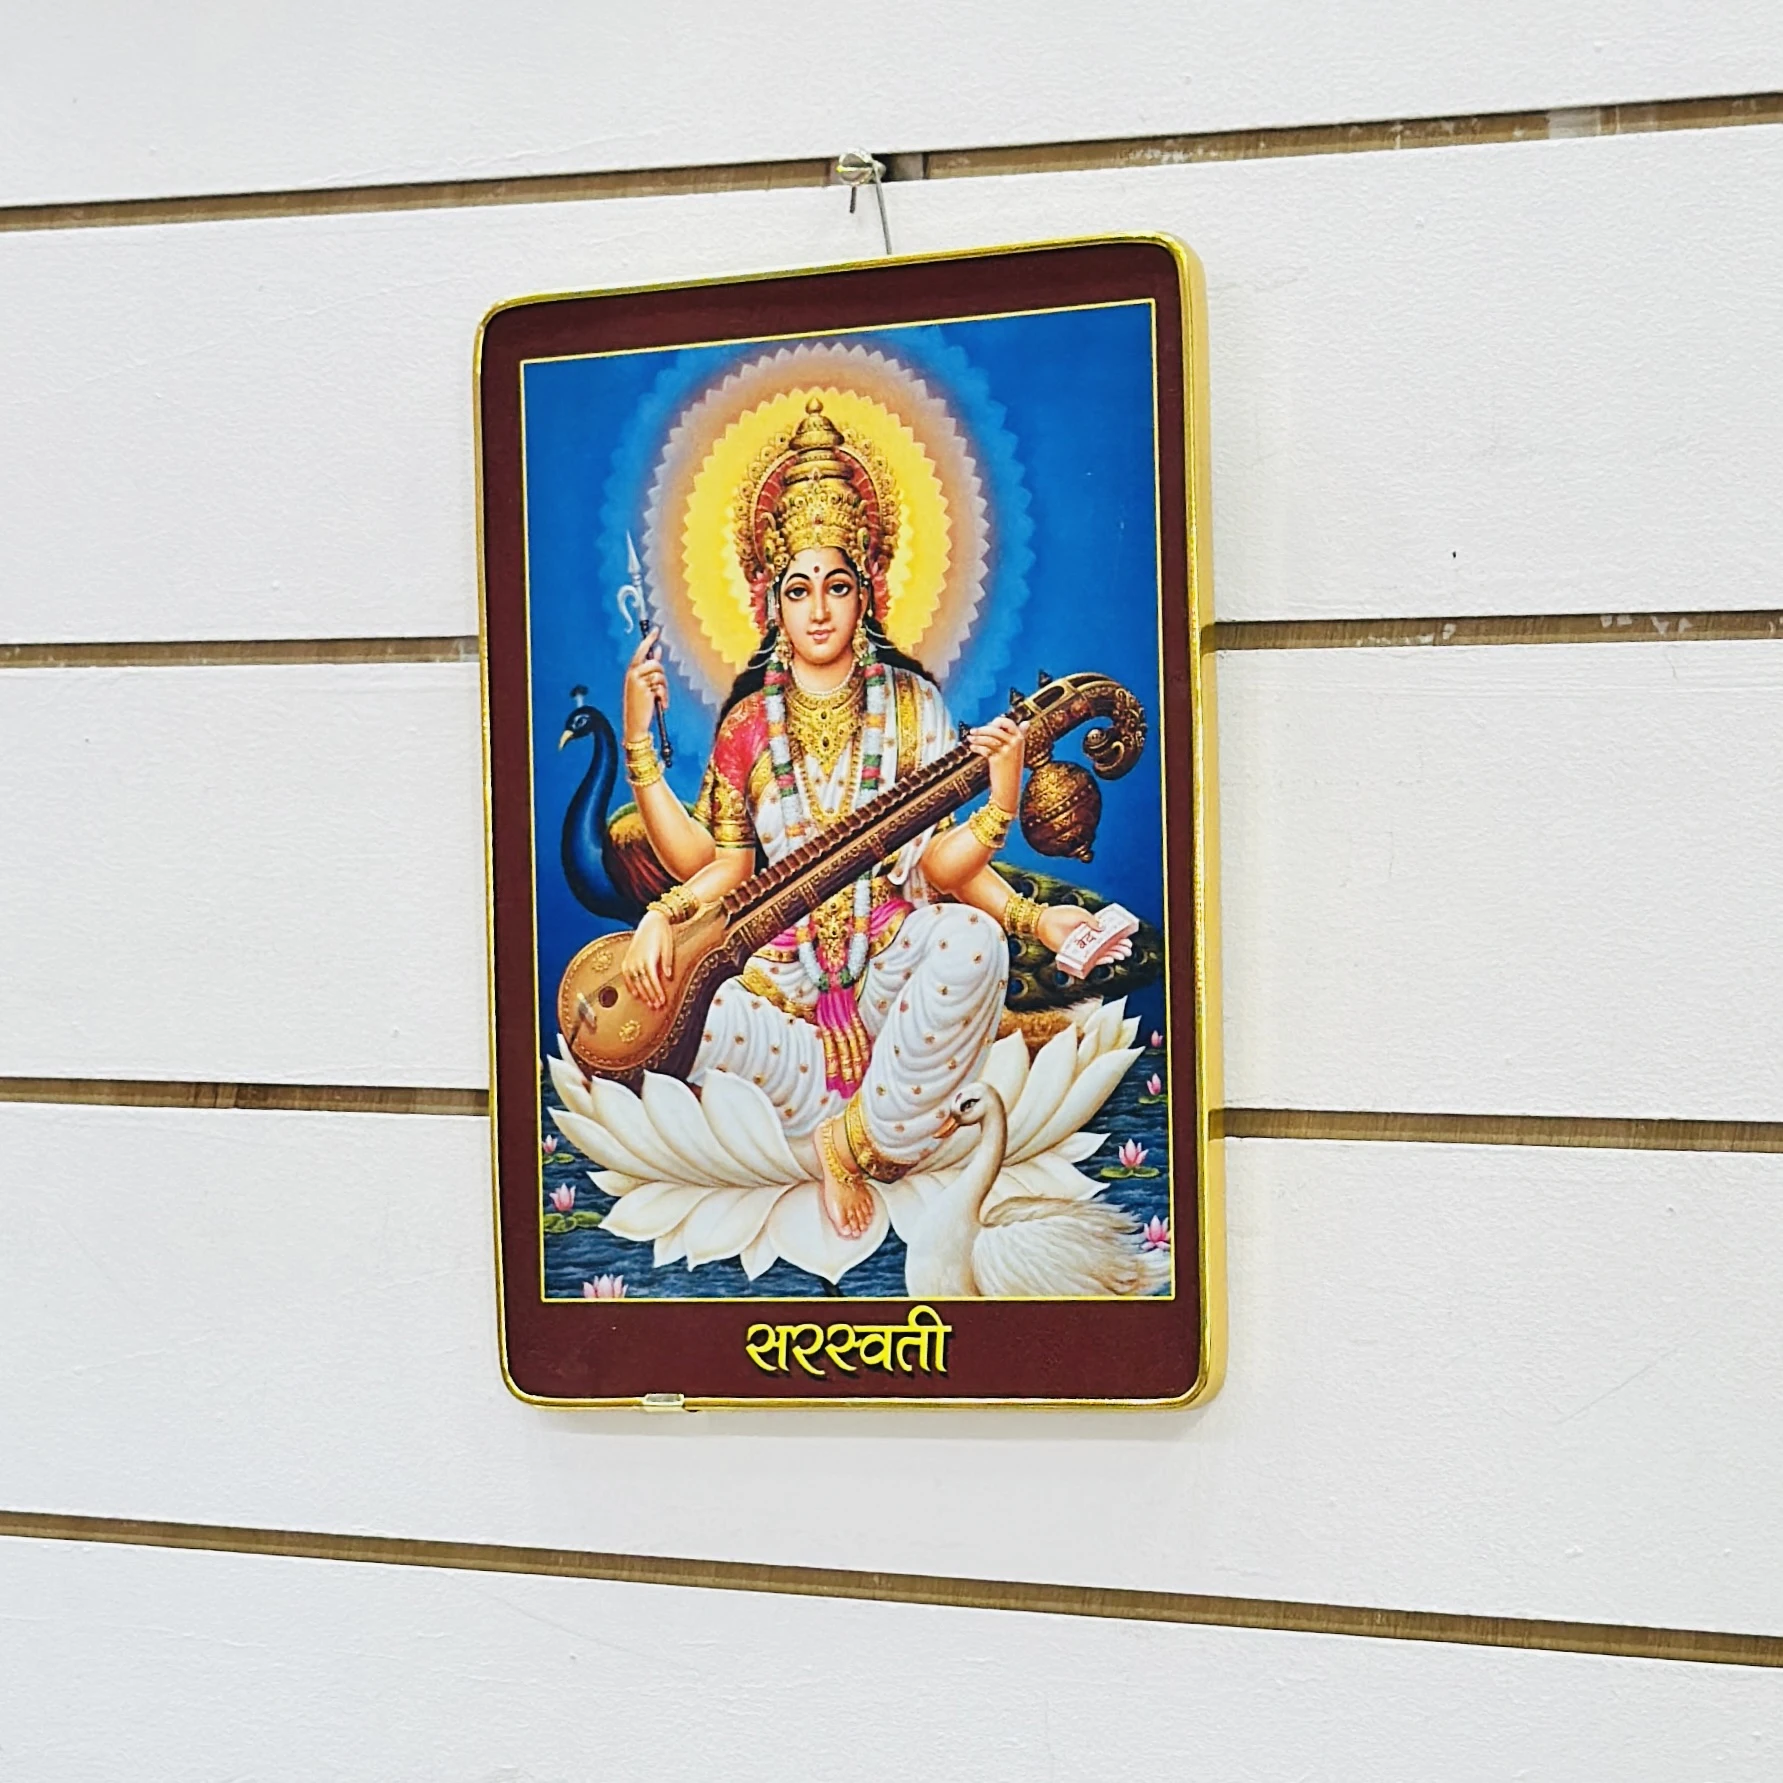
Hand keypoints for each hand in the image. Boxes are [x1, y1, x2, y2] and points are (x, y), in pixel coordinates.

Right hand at [622, 626, 668, 744]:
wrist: (634, 723)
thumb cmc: (639, 704)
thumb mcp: (643, 685)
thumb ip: (650, 669)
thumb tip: (658, 651)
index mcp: (631, 671)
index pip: (641, 651)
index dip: (649, 640)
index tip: (656, 630)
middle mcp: (633, 674)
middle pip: (656, 664)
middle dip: (662, 676)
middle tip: (661, 690)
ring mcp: (638, 681)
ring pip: (660, 676)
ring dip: (664, 689)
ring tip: (660, 699)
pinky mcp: (645, 690)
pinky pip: (661, 687)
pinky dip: (664, 696)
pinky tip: (661, 704)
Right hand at [622, 910, 674, 1010]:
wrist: (651, 921)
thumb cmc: (662, 933)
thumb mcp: (668, 947)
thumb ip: (667, 963)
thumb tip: (668, 977)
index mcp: (649, 959)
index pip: (653, 981)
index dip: (657, 992)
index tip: (662, 1001)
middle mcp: (637, 961)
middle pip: (644, 984)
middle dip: (651, 996)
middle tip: (656, 1006)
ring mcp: (631, 961)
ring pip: (635, 982)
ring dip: (642, 994)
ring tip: (649, 1004)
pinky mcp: (627, 959)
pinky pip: (627, 976)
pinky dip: (631, 986)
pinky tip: (635, 994)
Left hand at [967, 715, 1027, 812]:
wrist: (1010, 787)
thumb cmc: (1012, 768)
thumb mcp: (1018, 751)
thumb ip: (1020, 736)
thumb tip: (1027, 723)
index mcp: (1020, 739)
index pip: (1008, 723)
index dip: (997, 722)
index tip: (989, 725)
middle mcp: (1015, 743)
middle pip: (996, 729)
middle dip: (983, 729)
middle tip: (972, 731)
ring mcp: (1007, 751)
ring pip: (990, 738)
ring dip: (977, 737)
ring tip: (969, 739)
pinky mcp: (999, 759)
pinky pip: (985, 749)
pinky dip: (977, 747)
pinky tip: (972, 748)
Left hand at [1036, 903, 1132, 961]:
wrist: (1044, 921)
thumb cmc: (1061, 915)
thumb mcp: (1080, 914)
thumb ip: (1091, 921)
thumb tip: (1103, 928)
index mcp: (1091, 929)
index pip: (1108, 936)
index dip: (1118, 939)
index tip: (1127, 941)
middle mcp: (1087, 940)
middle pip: (1106, 946)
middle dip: (1118, 948)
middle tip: (1127, 951)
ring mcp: (1081, 948)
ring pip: (1099, 954)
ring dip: (1111, 955)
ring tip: (1120, 955)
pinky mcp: (1074, 954)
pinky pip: (1088, 960)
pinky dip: (1098, 961)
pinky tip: (1108, 959)